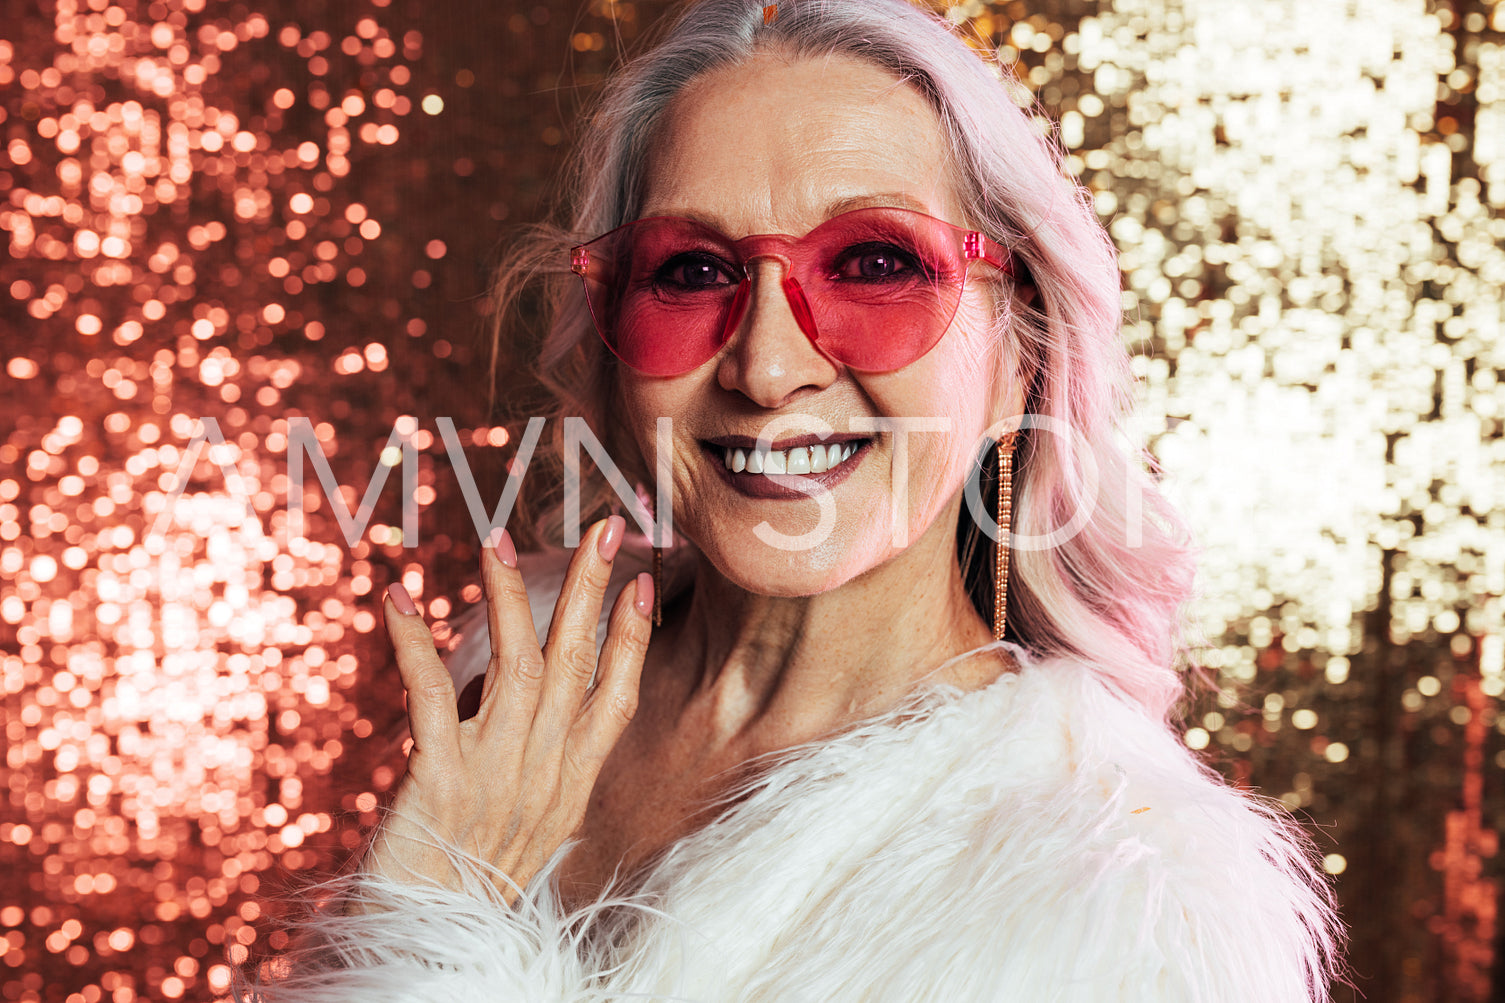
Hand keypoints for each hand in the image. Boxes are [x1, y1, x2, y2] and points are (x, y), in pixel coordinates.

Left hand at [361, 516, 652, 906]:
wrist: (429, 936)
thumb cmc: (469, 875)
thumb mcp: (521, 814)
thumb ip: (523, 747)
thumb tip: (499, 679)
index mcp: (572, 782)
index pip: (616, 696)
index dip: (632, 637)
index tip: (644, 580)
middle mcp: (546, 773)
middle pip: (577, 664)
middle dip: (593, 589)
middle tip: (605, 527)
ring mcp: (497, 775)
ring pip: (518, 666)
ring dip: (511, 596)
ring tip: (500, 539)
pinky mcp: (441, 779)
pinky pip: (433, 697)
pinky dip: (416, 644)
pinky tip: (400, 599)